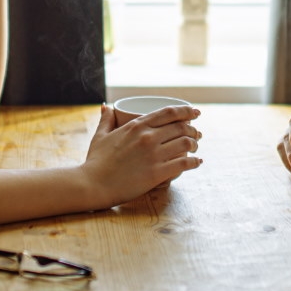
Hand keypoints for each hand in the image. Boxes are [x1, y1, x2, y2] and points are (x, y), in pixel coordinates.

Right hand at [83, 104, 202, 205]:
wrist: (93, 184)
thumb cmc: (95, 161)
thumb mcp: (100, 136)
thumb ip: (106, 120)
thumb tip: (105, 106)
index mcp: (137, 126)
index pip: (169, 112)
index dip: (186, 110)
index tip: (196, 112)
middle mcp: (148, 137)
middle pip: (181, 127)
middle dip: (193, 129)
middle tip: (197, 133)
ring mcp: (153, 154)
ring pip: (185, 143)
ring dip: (194, 144)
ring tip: (196, 148)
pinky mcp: (157, 172)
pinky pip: (183, 164)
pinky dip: (194, 162)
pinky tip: (197, 163)